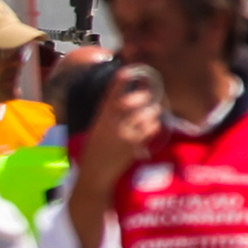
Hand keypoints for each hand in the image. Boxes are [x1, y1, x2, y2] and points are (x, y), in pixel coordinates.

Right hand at [74, 71, 157, 200]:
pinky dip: (153, 126)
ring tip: (153, 113)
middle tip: (149, 97)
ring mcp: (123, 133)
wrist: (94, 175)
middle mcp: (111, 123)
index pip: (110, 95)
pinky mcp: (133, 145)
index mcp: (101, 118)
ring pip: (145, 114)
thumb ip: (108, 117)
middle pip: (132, 101)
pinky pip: (150, 128)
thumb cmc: (94, 153)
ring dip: (152, 112)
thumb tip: (125, 103)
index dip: (119, 82)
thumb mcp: (96, 131)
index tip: (127, 72)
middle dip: (144, 97)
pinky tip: (151, 128)